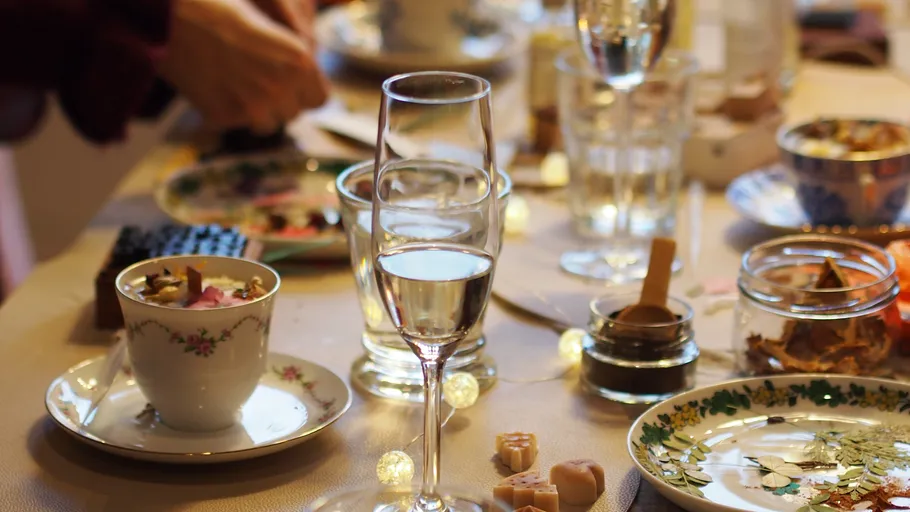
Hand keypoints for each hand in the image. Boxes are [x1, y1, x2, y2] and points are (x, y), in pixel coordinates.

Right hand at [159, 0, 328, 132]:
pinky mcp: (220, 116)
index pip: (320, 99)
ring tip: (241, 85)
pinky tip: (216, 86)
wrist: (162, 13)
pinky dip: (228, 111)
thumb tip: (307, 58)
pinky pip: (235, 124)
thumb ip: (293, 40)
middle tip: (263, 78)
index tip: (295, 81)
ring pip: (268, 126)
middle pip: (294, 114)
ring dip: (259, 111)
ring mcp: (249, 107)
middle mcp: (278, 89)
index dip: (307, 89)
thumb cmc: (215, 1)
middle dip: (284, 100)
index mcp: (298, 60)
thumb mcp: (265, 9)